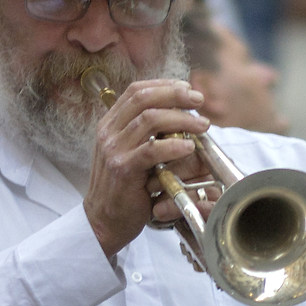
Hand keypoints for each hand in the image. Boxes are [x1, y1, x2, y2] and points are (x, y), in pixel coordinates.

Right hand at [84, 78, 210, 258]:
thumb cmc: (123, 188)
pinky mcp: (123, 169)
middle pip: (143, 99)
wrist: (103, 220)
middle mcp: (108, 132)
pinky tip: (189, 146)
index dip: (164, 85)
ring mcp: (113, 150)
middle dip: (175, 95)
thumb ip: (145, 134)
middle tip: (199, 101)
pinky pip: (151, 150)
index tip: (187, 88)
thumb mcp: (130, 153)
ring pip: (149, 119)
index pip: (136, 91)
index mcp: (110, 124)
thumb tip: (179, 114)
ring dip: (181, 118)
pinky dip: (173, 145)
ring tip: (202, 125)